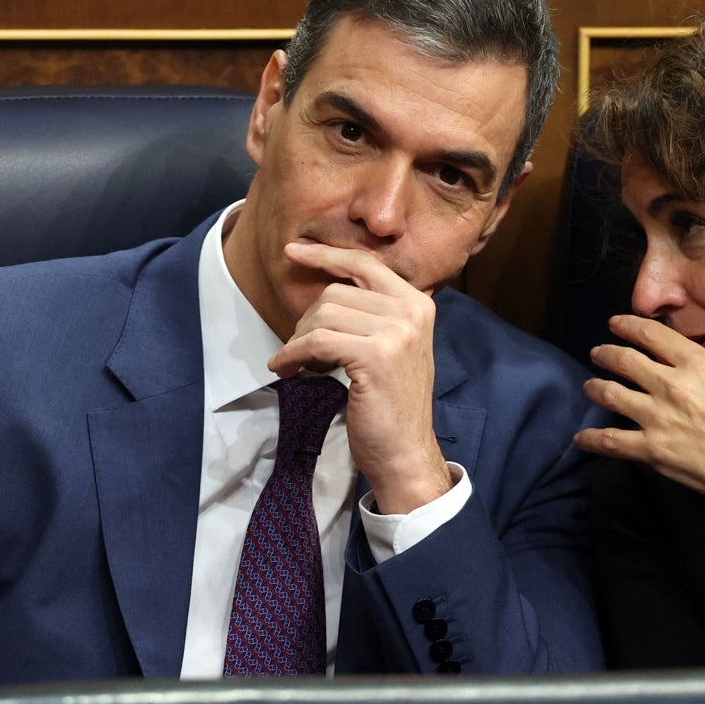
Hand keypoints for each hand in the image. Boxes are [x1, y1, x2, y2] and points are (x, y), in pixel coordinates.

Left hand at [269, 242, 450, 513]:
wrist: (406, 452)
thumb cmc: (393, 405)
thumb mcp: (394, 347)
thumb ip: (375, 314)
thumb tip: (328, 288)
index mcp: (418, 303)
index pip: (365, 264)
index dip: (326, 255)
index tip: (293, 251)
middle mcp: (411, 311)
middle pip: (335, 293)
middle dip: (306, 321)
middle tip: (299, 351)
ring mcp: (396, 333)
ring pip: (322, 316)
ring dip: (297, 341)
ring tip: (295, 363)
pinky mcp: (374, 356)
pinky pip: (316, 342)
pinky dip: (292, 354)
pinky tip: (286, 369)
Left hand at [573, 314, 704, 510]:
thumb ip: (697, 371)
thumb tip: (672, 364)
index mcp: (695, 363)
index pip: (651, 334)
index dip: (627, 326)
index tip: (615, 323)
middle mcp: (671, 384)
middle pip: (625, 360)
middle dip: (606, 353)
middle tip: (597, 352)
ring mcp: (657, 416)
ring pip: (611, 394)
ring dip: (595, 387)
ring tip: (589, 386)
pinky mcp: (650, 447)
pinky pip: (610, 441)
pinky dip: (591, 439)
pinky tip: (581, 438)